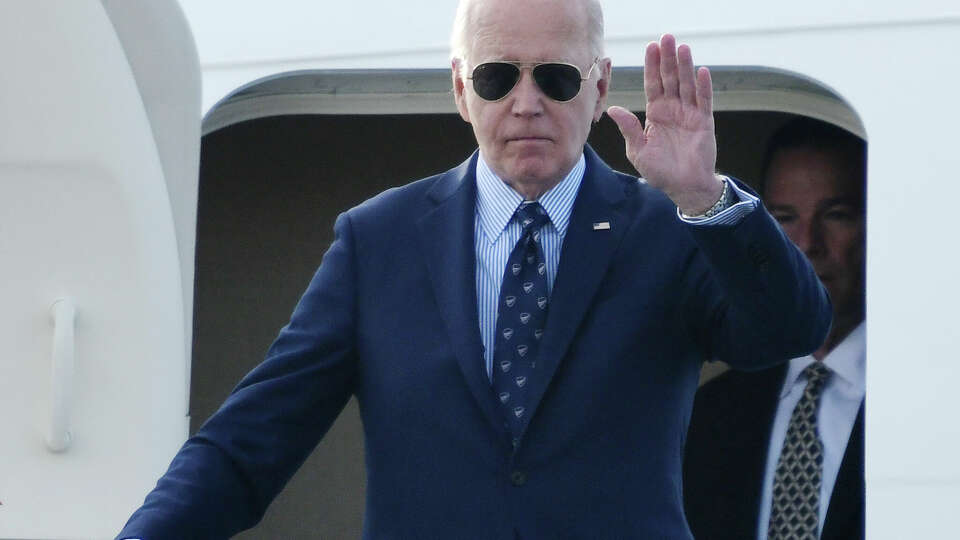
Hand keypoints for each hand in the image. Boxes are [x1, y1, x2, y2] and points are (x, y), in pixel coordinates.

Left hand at [607, 34, 721, 214]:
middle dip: (668, 59)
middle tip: (667, 37)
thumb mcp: (638, 150)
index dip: (652, 66)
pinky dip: (703, 87)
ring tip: (683, 48)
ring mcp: (689, 114)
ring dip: (685, 67)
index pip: (653, 85)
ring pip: (687, 85)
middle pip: (670, 79)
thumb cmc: (660, 171)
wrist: (683, 187)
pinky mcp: (704, 122)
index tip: (651, 47)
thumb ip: (629, 129)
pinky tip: (701, 71)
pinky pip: (704, 101)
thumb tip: (613, 109)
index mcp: (656, 114)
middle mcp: (673, 110)